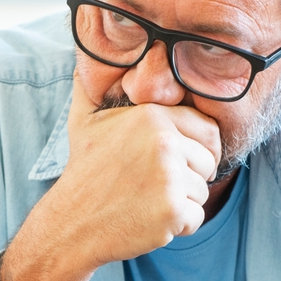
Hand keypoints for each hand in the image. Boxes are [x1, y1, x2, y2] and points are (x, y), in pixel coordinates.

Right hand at [0, 71, 221, 280]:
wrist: (72, 222)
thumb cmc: (84, 171)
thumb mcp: (85, 120)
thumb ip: (93, 85)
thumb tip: (85, 54)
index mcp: (152, 116)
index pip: (208, 130)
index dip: (197, 150)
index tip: (175, 163)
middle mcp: (164, 143)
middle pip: (208, 162)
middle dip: (189, 178)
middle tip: (153, 186)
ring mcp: (169, 178)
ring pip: (202, 191)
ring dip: (180, 203)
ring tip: (144, 201)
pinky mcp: (172, 210)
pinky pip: (196, 218)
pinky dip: (177, 226)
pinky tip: (147, 219)